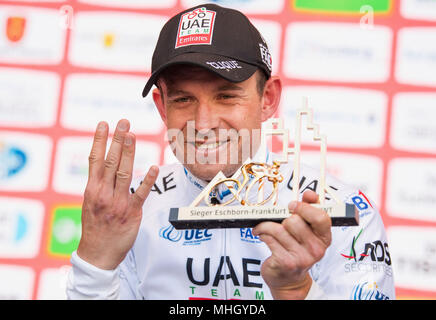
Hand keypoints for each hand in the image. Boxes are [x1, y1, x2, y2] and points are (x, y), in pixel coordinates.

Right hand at [77, 119, 158, 269]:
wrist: (98, 254)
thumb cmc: (95, 227)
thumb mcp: (90, 203)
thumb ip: (99, 184)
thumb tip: (106, 164)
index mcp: (92, 189)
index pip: (95, 159)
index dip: (99, 140)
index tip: (104, 124)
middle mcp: (103, 193)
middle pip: (111, 161)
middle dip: (117, 140)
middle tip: (124, 122)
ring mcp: (117, 202)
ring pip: (124, 172)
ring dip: (129, 153)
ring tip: (132, 135)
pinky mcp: (131, 212)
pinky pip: (140, 193)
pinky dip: (148, 180)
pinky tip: (153, 166)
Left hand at [252, 190, 331, 298]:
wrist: (288, 279)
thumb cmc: (296, 250)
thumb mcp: (307, 231)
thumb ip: (309, 209)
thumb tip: (310, 194)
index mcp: (324, 238)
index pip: (321, 217)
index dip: (305, 207)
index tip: (292, 205)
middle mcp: (316, 249)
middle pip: (294, 221)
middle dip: (282, 218)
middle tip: (278, 221)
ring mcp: (302, 258)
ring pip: (278, 229)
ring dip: (266, 225)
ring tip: (263, 227)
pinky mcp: (286, 262)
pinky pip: (269, 238)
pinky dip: (261, 233)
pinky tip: (261, 234)